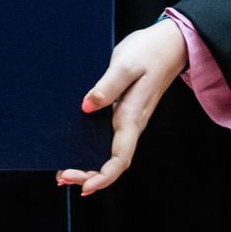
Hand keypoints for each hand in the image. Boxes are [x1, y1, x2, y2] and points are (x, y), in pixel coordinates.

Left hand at [57, 20, 186, 195]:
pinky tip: (76, 149)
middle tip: (61, 178)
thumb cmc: (149, 52)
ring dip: (88, 166)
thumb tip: (86, 107)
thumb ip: (106, 87)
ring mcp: (128, 120)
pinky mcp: (124, 111)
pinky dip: (91, 149)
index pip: (119, 159)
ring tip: (63, 173)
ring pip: (109, 153)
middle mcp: (131, 124)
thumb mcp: (125, 65)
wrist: (169, 44)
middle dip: (88, 176)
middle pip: (112, 162)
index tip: (84, 187)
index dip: (103, 177)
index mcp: (133, 117)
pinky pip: (107, 138)